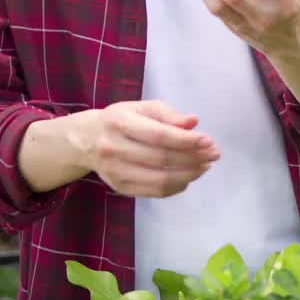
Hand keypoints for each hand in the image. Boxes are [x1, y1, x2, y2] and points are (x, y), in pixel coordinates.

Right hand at [81, 101, 218, 197]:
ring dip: (189, 174)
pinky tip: (188, 177)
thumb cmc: (121, 120)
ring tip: (205, 166)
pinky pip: (154, 192)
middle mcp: (113, 148)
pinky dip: (176, 186)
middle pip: (162, 159)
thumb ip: (168, 114)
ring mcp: (115, 171)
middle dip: (193, 158)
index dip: (187, 140)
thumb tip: (193, 122)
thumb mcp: (141, 107)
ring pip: (159, 180)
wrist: (85, 140)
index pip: (159, 135)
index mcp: (119, 123)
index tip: (209, 141)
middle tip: (214, 154)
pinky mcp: (119, 187)